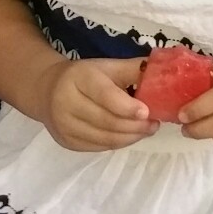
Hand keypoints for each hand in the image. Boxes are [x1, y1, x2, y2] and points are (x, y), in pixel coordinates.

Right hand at [38, 56, 156, 151]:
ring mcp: (64, 125)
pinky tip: (130, 135)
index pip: (104, 95)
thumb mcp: (107, 66)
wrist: (47, 90)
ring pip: (105, 138)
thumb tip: (165, 71)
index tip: (147, 112)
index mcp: (78, 78)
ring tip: (146, 130)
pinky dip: (119, 143)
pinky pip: (99, 147)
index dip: (127, 107)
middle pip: (107, 121)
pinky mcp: (67, 142)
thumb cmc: (85, 76)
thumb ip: (134, 69)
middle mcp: (66, 102)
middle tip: (155, 123)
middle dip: (136, 125)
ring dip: (131, 137)